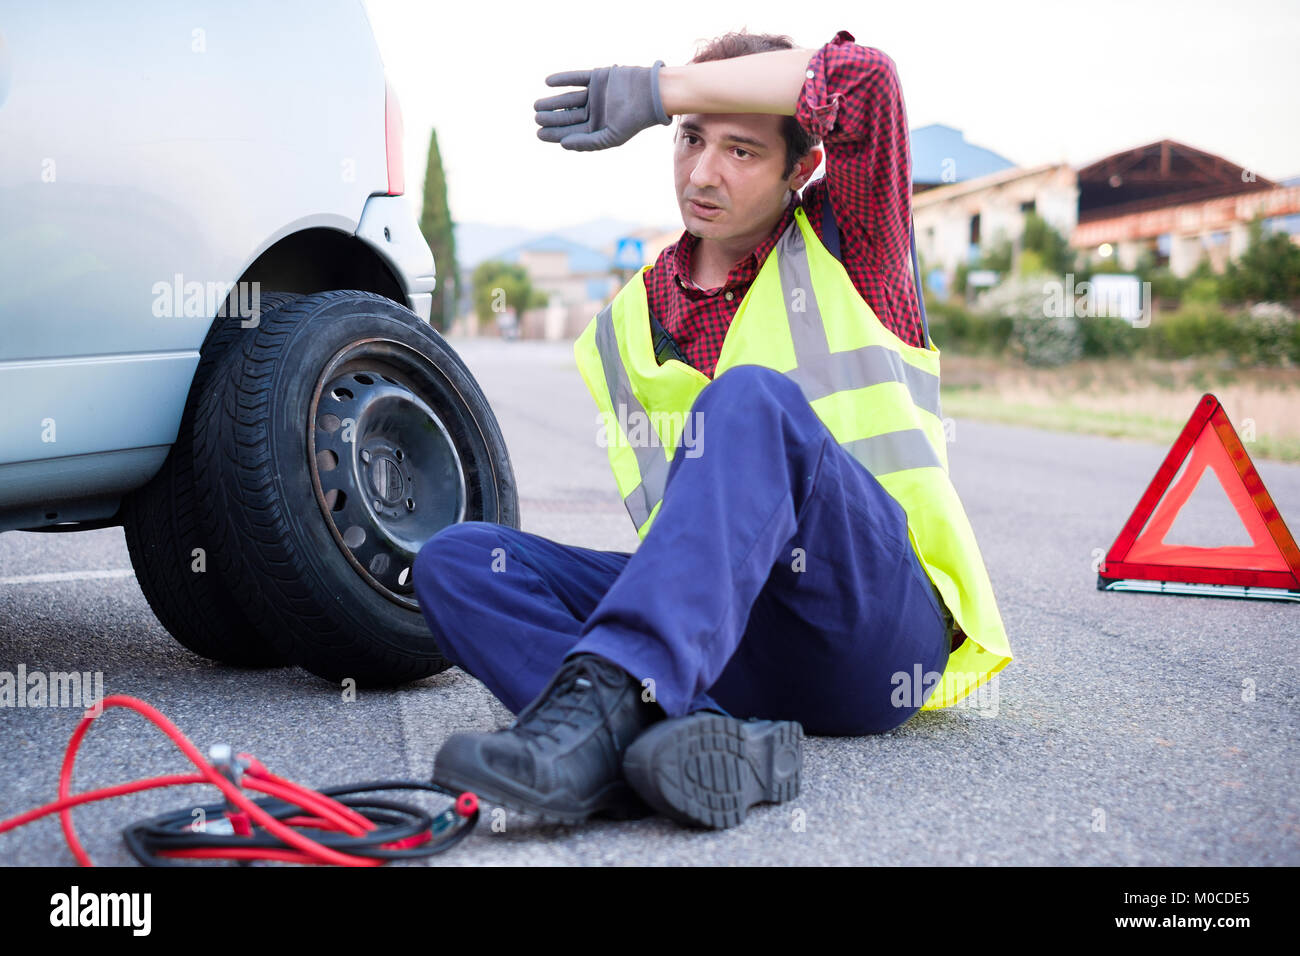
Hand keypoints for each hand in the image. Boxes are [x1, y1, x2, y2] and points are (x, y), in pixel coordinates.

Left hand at [534, 61, 671, 150]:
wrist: (651, 94)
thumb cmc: (633, 120)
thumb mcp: (609, 137)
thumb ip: (587, 143)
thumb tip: (563, 145)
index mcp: (597, 128)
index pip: (571, 132)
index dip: (554, 133)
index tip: (539, 133)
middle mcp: (594, 112)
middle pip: (567, 115)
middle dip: (551, 117)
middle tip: (536, 117)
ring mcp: (595, 94)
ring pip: (569, 98)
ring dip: (552, 101)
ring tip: (537, 105)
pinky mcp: (597, 78)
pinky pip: (576, 78)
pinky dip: (562, 79)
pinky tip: (548, 82)